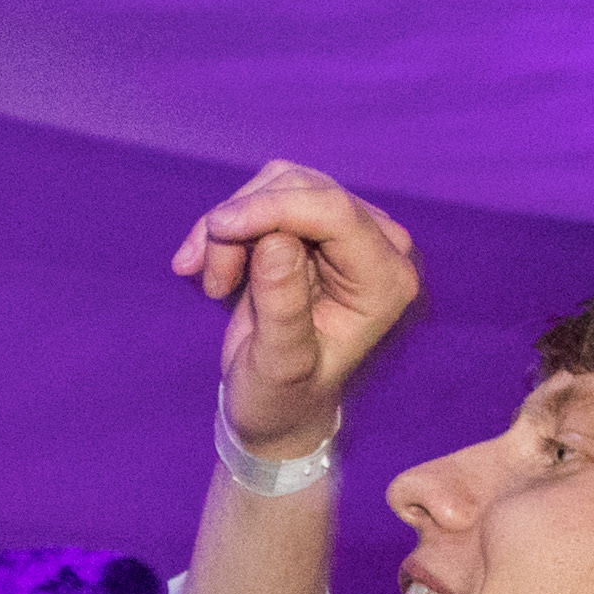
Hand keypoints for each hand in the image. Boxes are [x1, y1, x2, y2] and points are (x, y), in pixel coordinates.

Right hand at [172, 160, 421, 460]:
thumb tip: (274, 240)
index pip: (334, 212)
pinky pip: (266, 197)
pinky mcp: (316, 226)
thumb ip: (282, 306)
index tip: (216, 229)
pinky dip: (229, 228)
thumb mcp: (279, 365)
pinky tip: (211, 271)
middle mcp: (378, 246)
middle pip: (305, 190)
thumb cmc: (281, 398)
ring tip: (211, 284)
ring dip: (231, 229)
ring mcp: (348, 231)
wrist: (278, 408)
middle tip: (208, 281)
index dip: (272, 209)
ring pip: (279, 185)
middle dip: (244, 224)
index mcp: (384, 280)